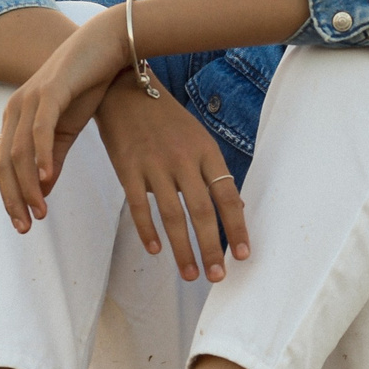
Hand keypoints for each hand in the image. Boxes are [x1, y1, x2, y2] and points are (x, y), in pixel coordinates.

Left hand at [0, 12, 126, 232]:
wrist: (106, 46)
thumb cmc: (87, 86)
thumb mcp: (68, 130)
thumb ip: (53, 159)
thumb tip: (43, 191)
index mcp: (16, 119)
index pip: (3, 166)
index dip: (10, 197)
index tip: (24, 224)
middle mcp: (16, 109)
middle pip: (4, 164)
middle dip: (13, 199)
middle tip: (27, 226)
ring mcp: (30, 99)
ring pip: (20, 152)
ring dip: (28, 185)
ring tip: (40, 211)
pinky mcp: (50, 92)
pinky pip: (40, 131)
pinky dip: (42, 157)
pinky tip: (48, 180)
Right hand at [95, 77, 251, 281]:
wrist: (123, 91)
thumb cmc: (166, 120)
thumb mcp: (198, 139)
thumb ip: (214, 174)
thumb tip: (237, 208)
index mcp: (206, 152)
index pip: (227, 195)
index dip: (237, 227)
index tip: (244, 255)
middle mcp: (183, 159)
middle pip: (202, 211)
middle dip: (211, 247)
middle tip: (217, 277)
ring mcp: (154, 165)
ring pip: (172, 215)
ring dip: (182, 249)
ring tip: (190, 274)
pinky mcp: (127, 169)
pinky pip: (140, 206)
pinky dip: (148, 231)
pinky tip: (156, 250)